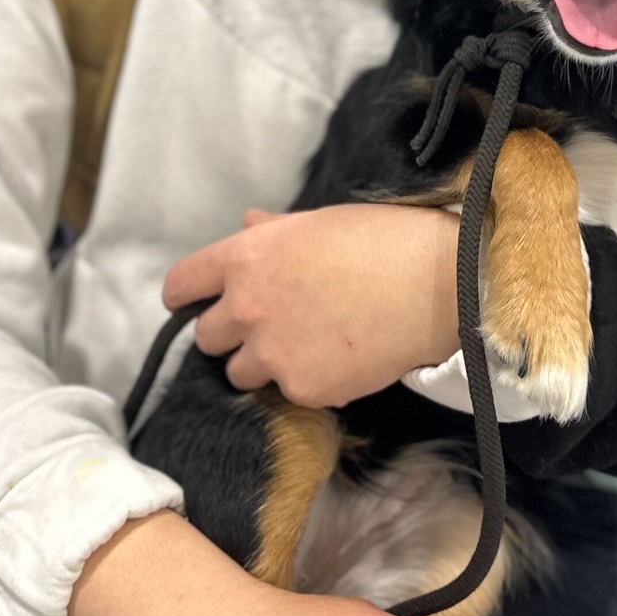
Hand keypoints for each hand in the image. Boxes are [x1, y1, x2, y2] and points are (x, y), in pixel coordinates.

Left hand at [162, 203, 460, 405]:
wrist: (437, 284)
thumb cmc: (382, 240)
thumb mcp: (317, 223)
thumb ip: (271, 233)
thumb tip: (247, 223)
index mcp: (244, 257)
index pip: (180, 286)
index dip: (187, 296)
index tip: (198, 303)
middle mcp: (247, 307)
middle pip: (206, 336)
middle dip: (231, 333)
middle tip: (270, 324)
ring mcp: (272, 353)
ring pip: (239, 373)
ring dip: (262, 363)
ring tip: (305, 346)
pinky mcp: (302, 388)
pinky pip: (286, 392)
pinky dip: (306, 382)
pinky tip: (338, 359)